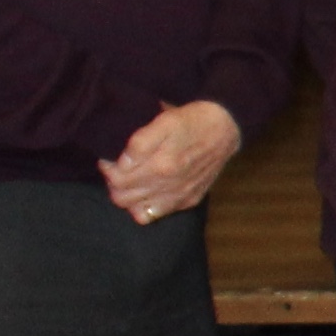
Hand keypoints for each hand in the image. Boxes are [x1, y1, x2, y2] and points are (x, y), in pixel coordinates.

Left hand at [97, 102, 239, 220]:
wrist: (228, 127)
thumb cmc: (193, 121)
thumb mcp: (165, 121)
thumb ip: (140, 142)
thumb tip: (122, 163)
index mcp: (161, 166)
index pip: (117, 180)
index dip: (108, 168)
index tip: (110, 158)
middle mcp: (169, 186)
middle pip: (122, 198)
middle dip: (115, 183)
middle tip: (119, 168)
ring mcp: (179, 196)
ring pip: (136, 210)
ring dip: (128, 196)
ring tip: (132, 179)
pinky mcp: (189, 200)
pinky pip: (156, 214)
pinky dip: (146, 205)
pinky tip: (150, 189)